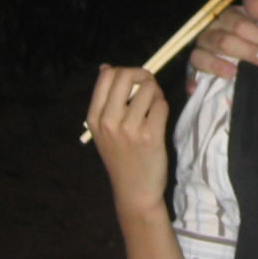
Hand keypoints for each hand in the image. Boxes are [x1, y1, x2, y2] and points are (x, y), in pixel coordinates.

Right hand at [86, 65, 170, 215]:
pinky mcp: (151, 136)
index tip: (134, 82)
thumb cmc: (121, 157)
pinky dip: (163, 108)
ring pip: (149, 89)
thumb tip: (105, 67)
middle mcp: (109, 120)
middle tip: (149, 88)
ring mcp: (130, 129)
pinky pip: (162, 105)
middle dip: (143, 76)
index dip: (125, 71)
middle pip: (127, 75)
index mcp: (94, 116)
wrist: (134, 191)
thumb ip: (105, 99)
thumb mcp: (103, 129)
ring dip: (156, 94)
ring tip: (153, 109)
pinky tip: (158, 121)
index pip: (107, 75)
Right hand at [185, 5, 257, 85]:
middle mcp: (208, 30)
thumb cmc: (249, 35)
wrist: (232, 41)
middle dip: (247, 52)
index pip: (239, 25)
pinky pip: (189, 73)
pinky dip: (191, 80)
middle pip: (224, 41)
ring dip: (217, 65)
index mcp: (226, 17)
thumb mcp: (255, 25)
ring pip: (201, 55)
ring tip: (233, 73)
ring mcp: (198, 48)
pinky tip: (194, 88)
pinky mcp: (192, 65)